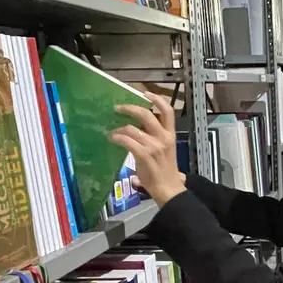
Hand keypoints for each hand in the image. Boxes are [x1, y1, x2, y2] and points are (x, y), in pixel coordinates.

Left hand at [109, 92, 185, 206]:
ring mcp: (154, 146)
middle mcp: (163, 138)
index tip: (145, 93)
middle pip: (147, 114)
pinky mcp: (144, 155)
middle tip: (118, 108)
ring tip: (112, 132)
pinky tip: (112, 139)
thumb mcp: (165, 152)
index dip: (157, 99)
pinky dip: (117, 137)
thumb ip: (154, 141)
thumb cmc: (165, 173)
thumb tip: (135, 135)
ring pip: (132, 128)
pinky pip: (127, 141)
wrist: (169, 189)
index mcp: (170, 135)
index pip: (168, 111)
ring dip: (119, 128)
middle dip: (130, 108)